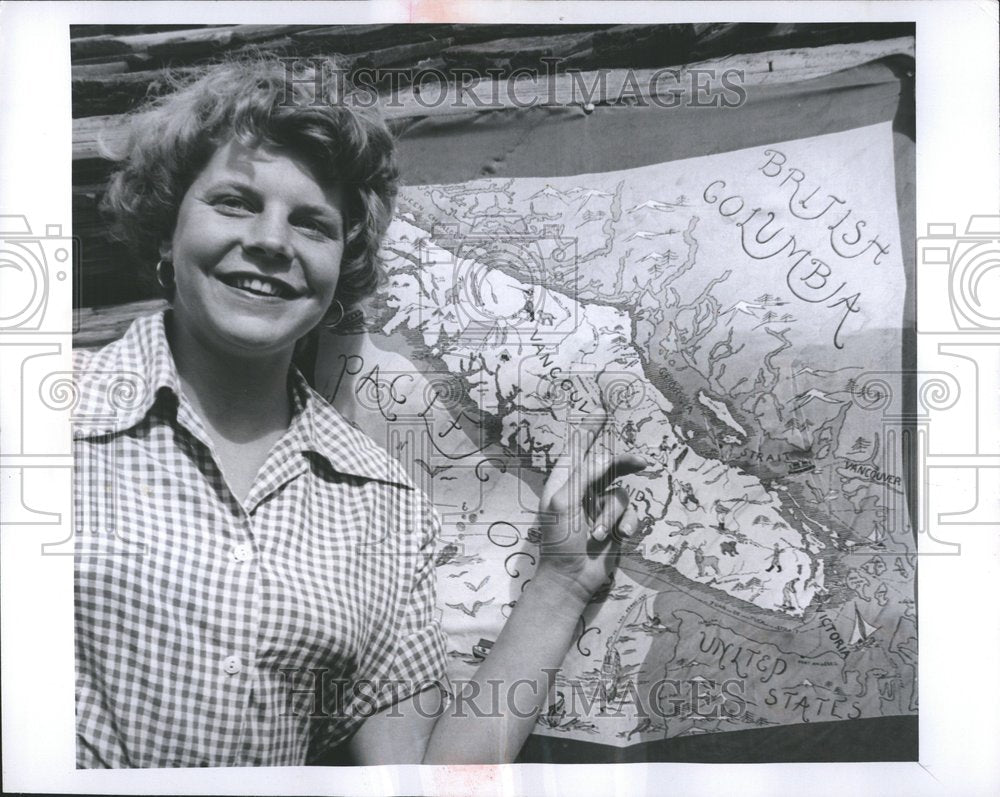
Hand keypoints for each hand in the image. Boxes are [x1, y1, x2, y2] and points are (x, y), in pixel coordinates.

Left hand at [534, 413, 647, 603]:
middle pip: (608, 466)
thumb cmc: (559, 541)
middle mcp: (583, 490)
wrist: (571, 579)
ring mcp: (600, 508)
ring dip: (611, 516)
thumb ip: (585, 475)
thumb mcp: (565, 503)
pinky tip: (618, 538)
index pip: (578, 448)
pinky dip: (626, 525)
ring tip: (596, 534)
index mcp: (564, 482)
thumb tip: (606, 454)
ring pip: (621, 495)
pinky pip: (632, 514)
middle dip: (623, 465)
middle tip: (640, 462)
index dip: (590, 428)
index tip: (602, 409)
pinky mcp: (616, 525)